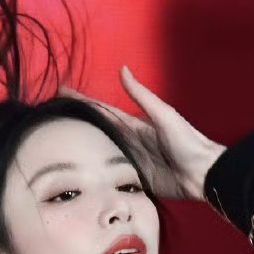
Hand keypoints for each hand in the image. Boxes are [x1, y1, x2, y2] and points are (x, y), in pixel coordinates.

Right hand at [59, 66, 225, 201]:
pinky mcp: (134, 182)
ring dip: (81, 151)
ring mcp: (130, 163)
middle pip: (97, 132)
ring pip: (100, 155)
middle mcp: (128, 144)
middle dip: (76, 124)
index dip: (83, 102)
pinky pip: (111, 178)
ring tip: (58, 145)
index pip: (103, 111)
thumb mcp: (163, 115)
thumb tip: (123, 70)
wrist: (202, 173)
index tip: (62, 92)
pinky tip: (80, 176)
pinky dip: (96, 176)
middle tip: (51, 117)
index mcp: (134, 126)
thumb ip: (142, 97)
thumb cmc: (187, 142)